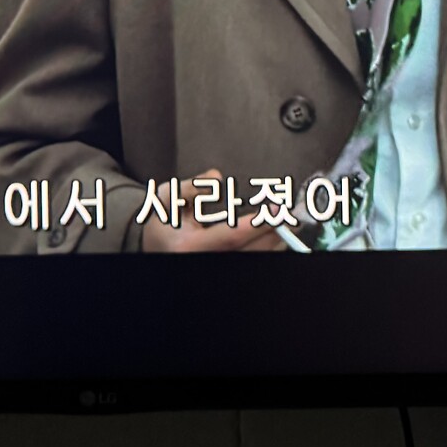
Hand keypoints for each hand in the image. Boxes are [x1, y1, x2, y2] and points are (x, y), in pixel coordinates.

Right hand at [141, 169, 288, 252]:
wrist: (153, 245)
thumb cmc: (161, 221)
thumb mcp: (167, 199)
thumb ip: (191, 188)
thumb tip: (216, 180)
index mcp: (190, 246)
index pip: (232, 236)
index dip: (257, 224)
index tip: (276, 211)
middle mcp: (205, 261)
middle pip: (250, 251)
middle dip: (274, 232)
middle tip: (292, 215)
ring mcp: (216, 266)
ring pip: (255, 258)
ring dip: (275, 241)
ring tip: (287, 222)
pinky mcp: (223, 266)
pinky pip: (251, 259)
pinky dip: (267, 247)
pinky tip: (276, 234)